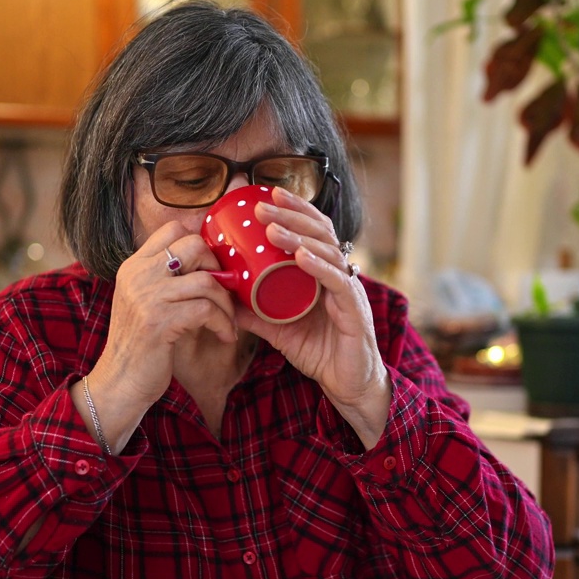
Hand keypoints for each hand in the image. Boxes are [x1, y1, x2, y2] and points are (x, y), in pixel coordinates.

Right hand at [81, 220, 238, 446]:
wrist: (120, 382)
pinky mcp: (159, 321)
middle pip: (194, 245)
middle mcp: (138, 275)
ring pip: (206, 280)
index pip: (173, 229)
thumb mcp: (146, 303)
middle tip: (223, 292)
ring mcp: (147, 296)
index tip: (213, 269)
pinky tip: (225, 336)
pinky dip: (224, 324)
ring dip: (226, 304)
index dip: (201, 244)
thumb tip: (210, 264)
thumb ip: (166, 280)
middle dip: (218, 268)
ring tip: (228, 321)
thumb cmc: (140, 345)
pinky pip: (207, 310)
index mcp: (134, 266)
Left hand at [245, 188, 391, 446]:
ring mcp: (349, 291)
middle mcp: (340, 275)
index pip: (313, 231)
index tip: (267, 193)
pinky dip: (319, 267)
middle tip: (262, 204)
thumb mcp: (280, 329)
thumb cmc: (320, 353)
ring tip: (273, 228)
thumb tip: (223, 299)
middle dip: (291, 214)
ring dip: (299, 237)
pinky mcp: (354, 310)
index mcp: (325, 274)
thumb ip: (255, 314)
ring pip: (327, 252)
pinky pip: (337, 283)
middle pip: (320, 233)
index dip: (294, 209)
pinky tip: (301, 256)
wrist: (347, 385)